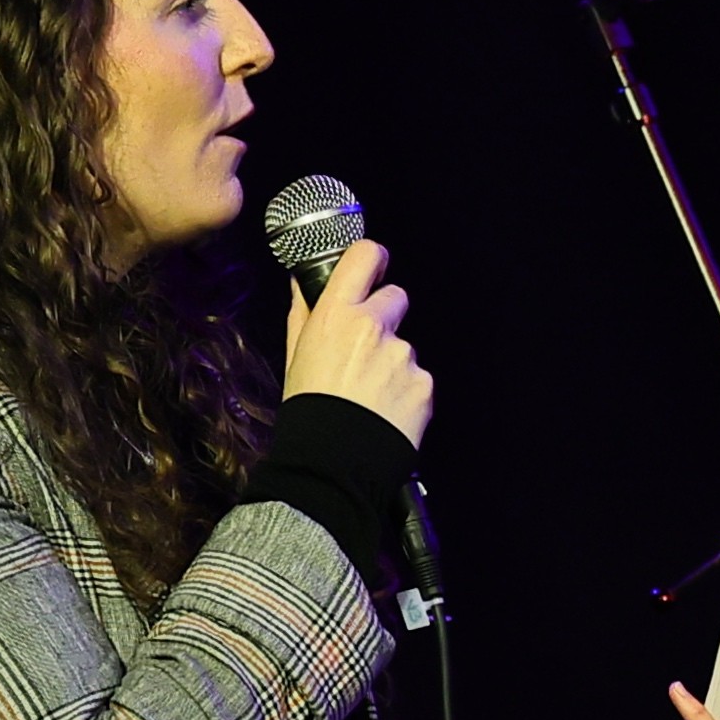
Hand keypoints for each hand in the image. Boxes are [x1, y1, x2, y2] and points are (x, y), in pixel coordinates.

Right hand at [280, 241, 435, 448]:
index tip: (373, 266)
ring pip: (404, 345)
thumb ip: (303, 313)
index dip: (373, 258)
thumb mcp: (294, 356)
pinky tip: (386, 410)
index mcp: (337, 316)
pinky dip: (406, 391)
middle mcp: (374, 328)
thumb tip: (301, 284)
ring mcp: (403, 356)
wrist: (333, 463)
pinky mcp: (424, 384)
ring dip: (392, 362)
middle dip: (384, 316)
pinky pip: (418, 378)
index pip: (366, 256)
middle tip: (365, 350)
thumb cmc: (309, 410)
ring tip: (370, 394)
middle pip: (395, 297)